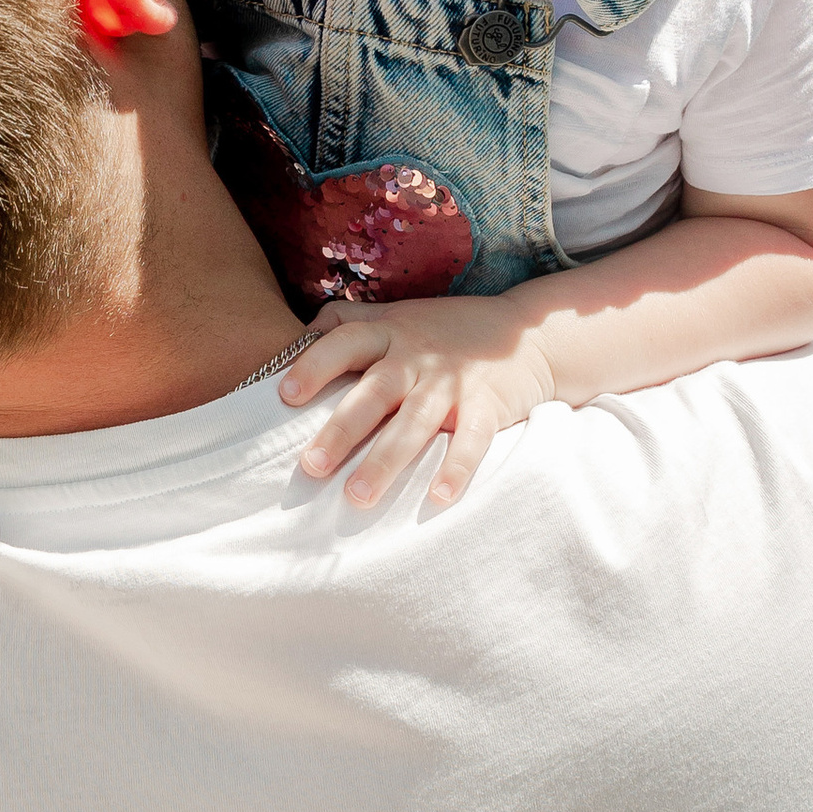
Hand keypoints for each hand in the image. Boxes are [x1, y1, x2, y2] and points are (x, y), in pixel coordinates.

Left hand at [279, 295, 556, 508]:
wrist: (527, 335)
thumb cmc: (447, 331)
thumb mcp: (398, 314)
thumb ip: (349, 321)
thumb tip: (294, 338)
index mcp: (390, 332)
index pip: (345, 344)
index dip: (315, 366)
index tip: (285, 396)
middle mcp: (418, 356)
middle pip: (375, 392)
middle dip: (342, 429)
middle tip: (311, 466)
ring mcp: (453, 382)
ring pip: (416, 422)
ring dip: (387, 460)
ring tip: (358, 496)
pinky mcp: (487, 405)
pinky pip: (471, 439)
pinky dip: (457, 467)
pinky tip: (438, 496)